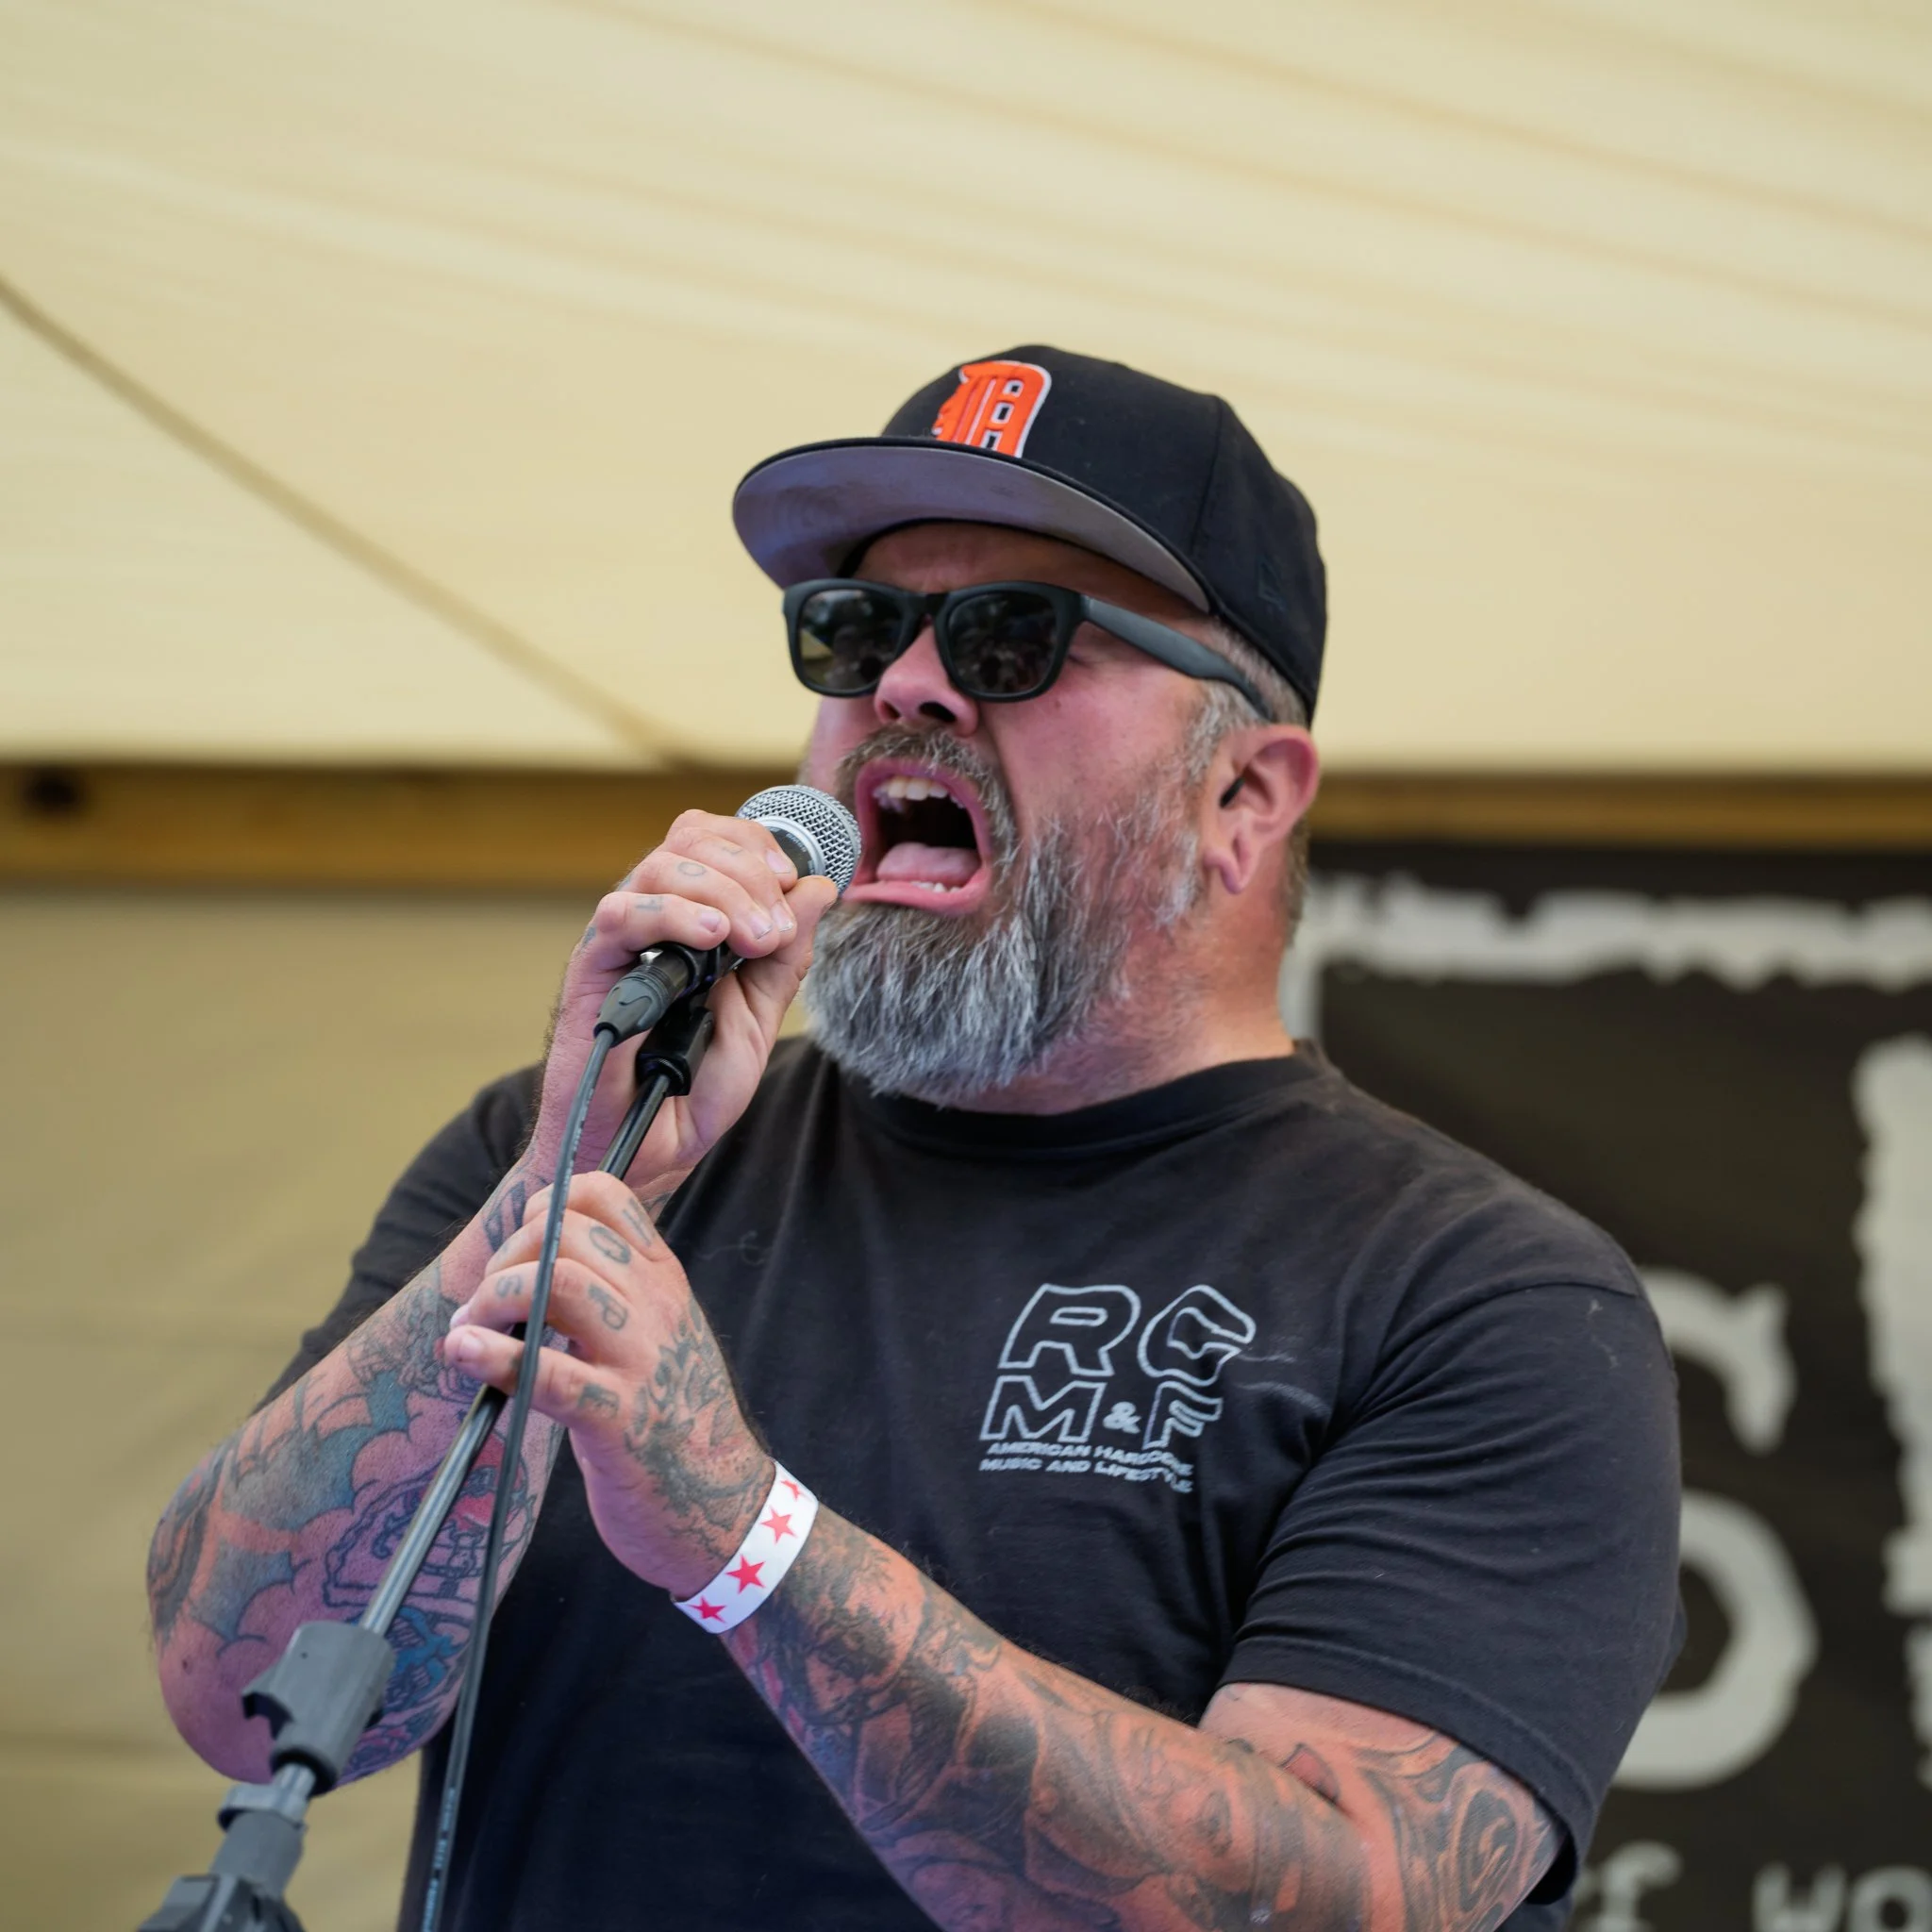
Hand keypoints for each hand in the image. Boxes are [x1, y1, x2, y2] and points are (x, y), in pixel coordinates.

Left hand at [442, 1172, 769, 1595]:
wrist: (723, 1505)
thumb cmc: (674, 1420)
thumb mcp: (657, 1337)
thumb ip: (612, 1295)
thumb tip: (528, 1265)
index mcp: (664, 1282)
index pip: (605, 1196)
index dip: (546, 1206)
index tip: (519, 1249)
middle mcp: (657, 1308)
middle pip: (568, 1233)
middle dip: (507, 1256)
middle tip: (482, 1303)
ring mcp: (640, 1362)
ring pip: (559, 1283)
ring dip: (494, 1298)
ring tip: (467, 1330)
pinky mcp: (617, 1420)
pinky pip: (547, 1372)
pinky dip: (492, 1356)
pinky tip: (461, 1353)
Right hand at [535, 809, 840, 1192]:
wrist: (650, 1147)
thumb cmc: (693, 1085)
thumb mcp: (759, 1015)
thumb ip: (785, 954)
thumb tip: (819, 888)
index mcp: (692, 918)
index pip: (715, 840)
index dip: (758, 844)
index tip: (794, 882)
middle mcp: (655, 918)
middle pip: (691, 838)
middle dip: (749, 869)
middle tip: (776, 927)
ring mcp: (621, 941)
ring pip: (659, 866)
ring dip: (722, 890)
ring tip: (755, 938)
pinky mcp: (591, 970)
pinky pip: (621, 915)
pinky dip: (674, 914)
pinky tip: (712, 937)